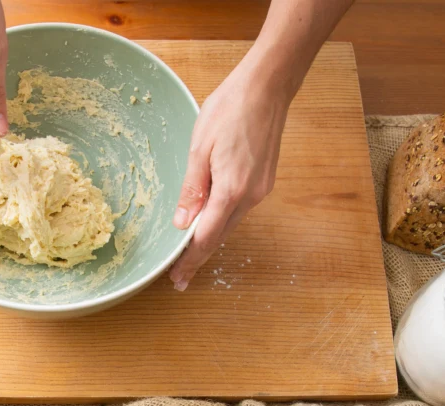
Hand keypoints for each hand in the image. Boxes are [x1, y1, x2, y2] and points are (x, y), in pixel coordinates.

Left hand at [169, 50, 290, 290]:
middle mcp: (251, 196)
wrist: (267, 87)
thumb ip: (191, 189)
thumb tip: (182, 223)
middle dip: (198, 257)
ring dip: (210, 239)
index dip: (190, 260)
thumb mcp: (200, 148)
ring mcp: (261, 190)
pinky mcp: (265, 181)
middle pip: (220, 236)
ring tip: (189, 254)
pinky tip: (209, 223)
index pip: (207, 237)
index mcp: (232, 190)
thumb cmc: (230, 109)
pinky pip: (239, 209)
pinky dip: (222, 220)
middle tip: (179, 277)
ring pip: (230, 223)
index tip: (177, 278)